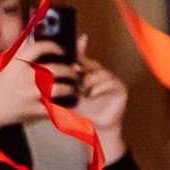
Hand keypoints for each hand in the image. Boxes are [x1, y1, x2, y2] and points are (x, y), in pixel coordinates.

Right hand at [0, 47, 63, 155]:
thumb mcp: (2, 67)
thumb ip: (19, 56)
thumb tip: (33, 42)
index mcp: (16, 64)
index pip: (40, 48)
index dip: (54, 46)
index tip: (61, 50)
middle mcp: (26, 77)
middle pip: (57, 69)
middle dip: (70, 69)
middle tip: (73, 70)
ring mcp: (32, 95)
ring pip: (62, 88)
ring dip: (71, 87)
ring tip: (72, 87)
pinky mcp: (35, 111)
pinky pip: (57, 107)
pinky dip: (64, 105)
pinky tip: (67, 103)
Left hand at [64, 43, 128, 161]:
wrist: (96, 128)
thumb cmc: (82, 111)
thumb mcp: (68, 97)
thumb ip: (61, 85)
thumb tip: (49, 77)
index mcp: (87, 73)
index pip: (83, 57)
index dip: (80, 48)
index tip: (79, 41)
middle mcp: (100, 74)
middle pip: (91, 64)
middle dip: (82, 72)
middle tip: (76, 82)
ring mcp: (111, 80)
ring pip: (100, 73)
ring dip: (90, 83)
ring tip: (84, 94)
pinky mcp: (120, 88)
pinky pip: (110, 83)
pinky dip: (99, 89)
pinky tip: (92, 96)